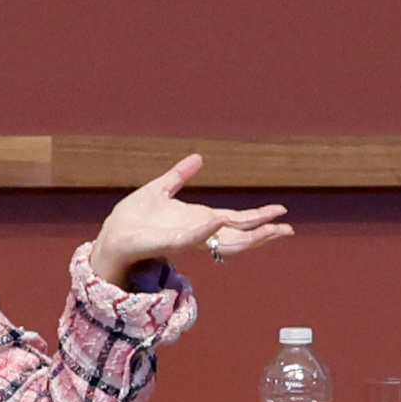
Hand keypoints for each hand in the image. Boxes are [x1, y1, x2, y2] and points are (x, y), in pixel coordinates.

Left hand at [88, 155, 291, 284]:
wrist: (113, 235)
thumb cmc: (134, 219)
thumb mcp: (161, 189)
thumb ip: (180, 175)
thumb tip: (198, 158)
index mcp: (199, 220)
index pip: (236, 221)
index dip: (259, 217)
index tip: (282, 212)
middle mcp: (198, 233)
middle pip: (239, 235)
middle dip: (264, 232)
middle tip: (288, 228)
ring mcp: (187, 239)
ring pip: (224, 242)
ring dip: (247, 236)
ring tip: (271, 229)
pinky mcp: (171, 243)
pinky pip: (192, 238)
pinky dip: (206, 231)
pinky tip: (220, 220)